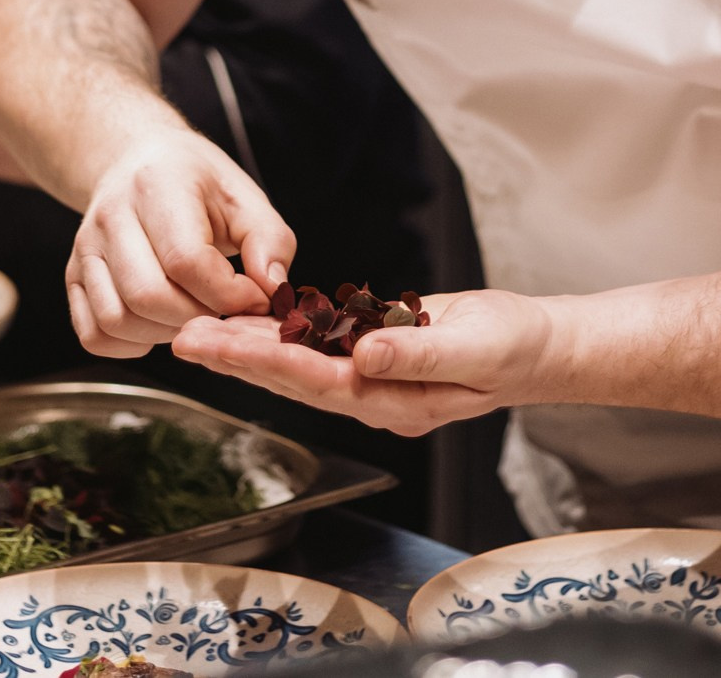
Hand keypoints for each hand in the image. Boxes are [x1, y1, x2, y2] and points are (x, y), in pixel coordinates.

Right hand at [68, 131, 295, 358]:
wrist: (137, 160)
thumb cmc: (195, 183)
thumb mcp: (244, 196)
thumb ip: (270, 241)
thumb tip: (272, 290)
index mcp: (157, 186)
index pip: (186, 260)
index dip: (228, 293)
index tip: (254, 295)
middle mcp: (111, 216)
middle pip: (148, 296)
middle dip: (198, 316)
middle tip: (223, 307)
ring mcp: (85, 248)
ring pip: (118, 320)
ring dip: (164, 333)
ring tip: (191, 311)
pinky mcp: (73, 276)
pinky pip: (94, 334)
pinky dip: (128, 346)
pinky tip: (157, 324)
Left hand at [171, 288, 555, 436]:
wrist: (537, 346)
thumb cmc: (512, 349)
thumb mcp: (474, 347)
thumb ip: (418, 354)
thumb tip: (362, 355)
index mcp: (395, 402)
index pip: (319, 382)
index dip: (267, 363)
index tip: (221, 348)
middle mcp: (373, 395)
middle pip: (292, 378)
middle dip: (235, 359)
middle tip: (183, 339)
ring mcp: (370, 377)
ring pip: (296, 362)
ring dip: (247, 346)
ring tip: (198, 330)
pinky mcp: (372, 352)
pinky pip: (318, 344)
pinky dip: (281, 331)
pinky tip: (249, 319)